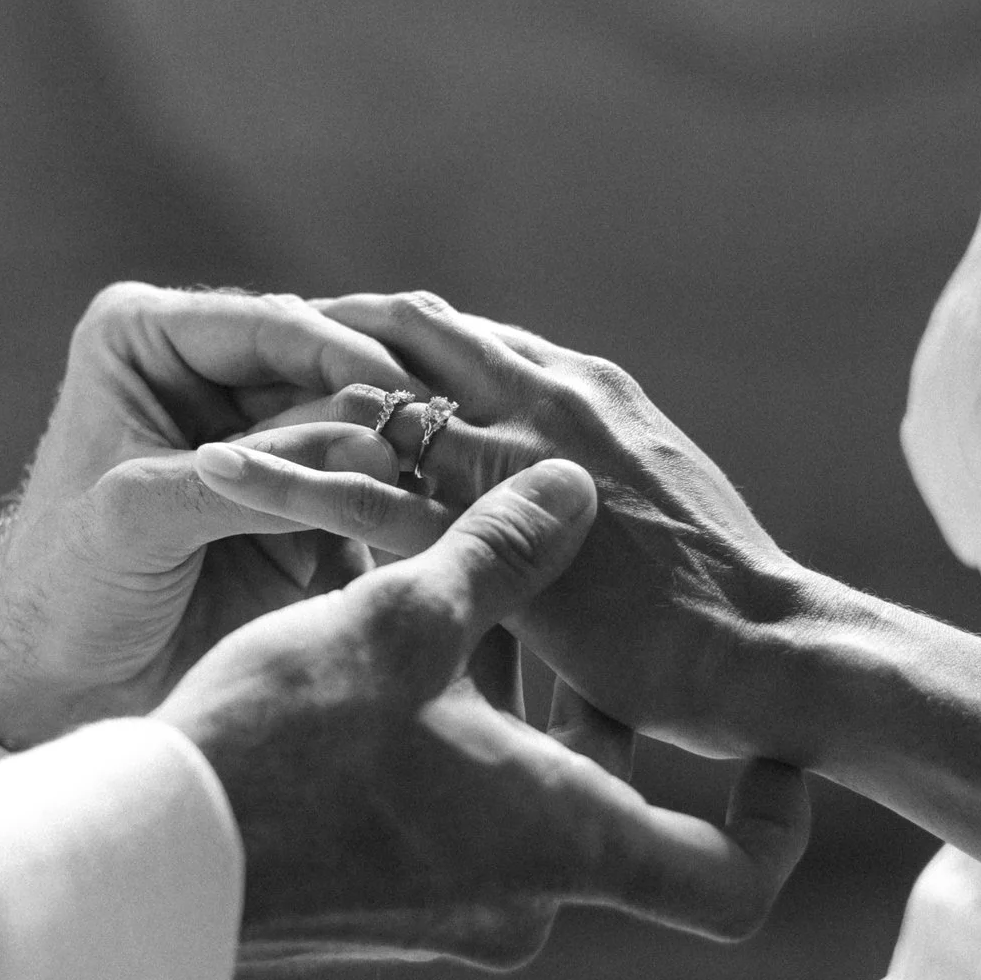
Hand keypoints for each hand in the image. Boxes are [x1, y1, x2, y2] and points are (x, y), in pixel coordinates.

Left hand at [0, 283, 418, 749]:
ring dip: (406, 455)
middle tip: (453, 436)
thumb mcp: (143, 514)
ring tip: (462, 478)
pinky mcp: (298, 499)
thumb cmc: (65, 588)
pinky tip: (452, 514)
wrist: (55, 685)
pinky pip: (366, 485)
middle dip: (390, 403)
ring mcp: (262, 436)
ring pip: (360, 424)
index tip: (409, 390)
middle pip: (329, 366)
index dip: (345, 354)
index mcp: (150, 336)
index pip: (272, 324)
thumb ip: (252, 471)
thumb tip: (374, 434)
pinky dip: (404, 502)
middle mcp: (212, 372)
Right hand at [157, 460, 809, 963]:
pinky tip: (397, 650)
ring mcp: (454, 912)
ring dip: (516, 702)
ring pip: (532, 798)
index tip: (764, 750)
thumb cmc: (291, 743)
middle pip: (619, 805)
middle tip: (573, 611)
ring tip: (465, 600)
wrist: (149, 858)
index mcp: (570, 842)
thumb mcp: (406, 619)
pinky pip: (465, 814)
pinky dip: (459, 736)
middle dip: (596, 698)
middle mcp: (528, 895)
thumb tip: (568, 484)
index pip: (735, 876)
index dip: (774, 817)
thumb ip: (502, 548)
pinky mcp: (390, 902)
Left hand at [189, 293, 832, 764]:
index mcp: (585, 386)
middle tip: (248, 352)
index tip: (324, 349)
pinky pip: (361, 487)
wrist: (770, 652)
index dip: (387, 337)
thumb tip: (537, 519)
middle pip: (408, 327)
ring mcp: (519, 450)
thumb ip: (575, 495)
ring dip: (288, 390)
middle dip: (324, 333)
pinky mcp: (489, 524)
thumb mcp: (640, 515)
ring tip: (210, 404)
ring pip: (371, 391)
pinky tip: (221, 477)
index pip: (463, 333)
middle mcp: (550, 392)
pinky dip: (286, 476)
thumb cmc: (713, 606)